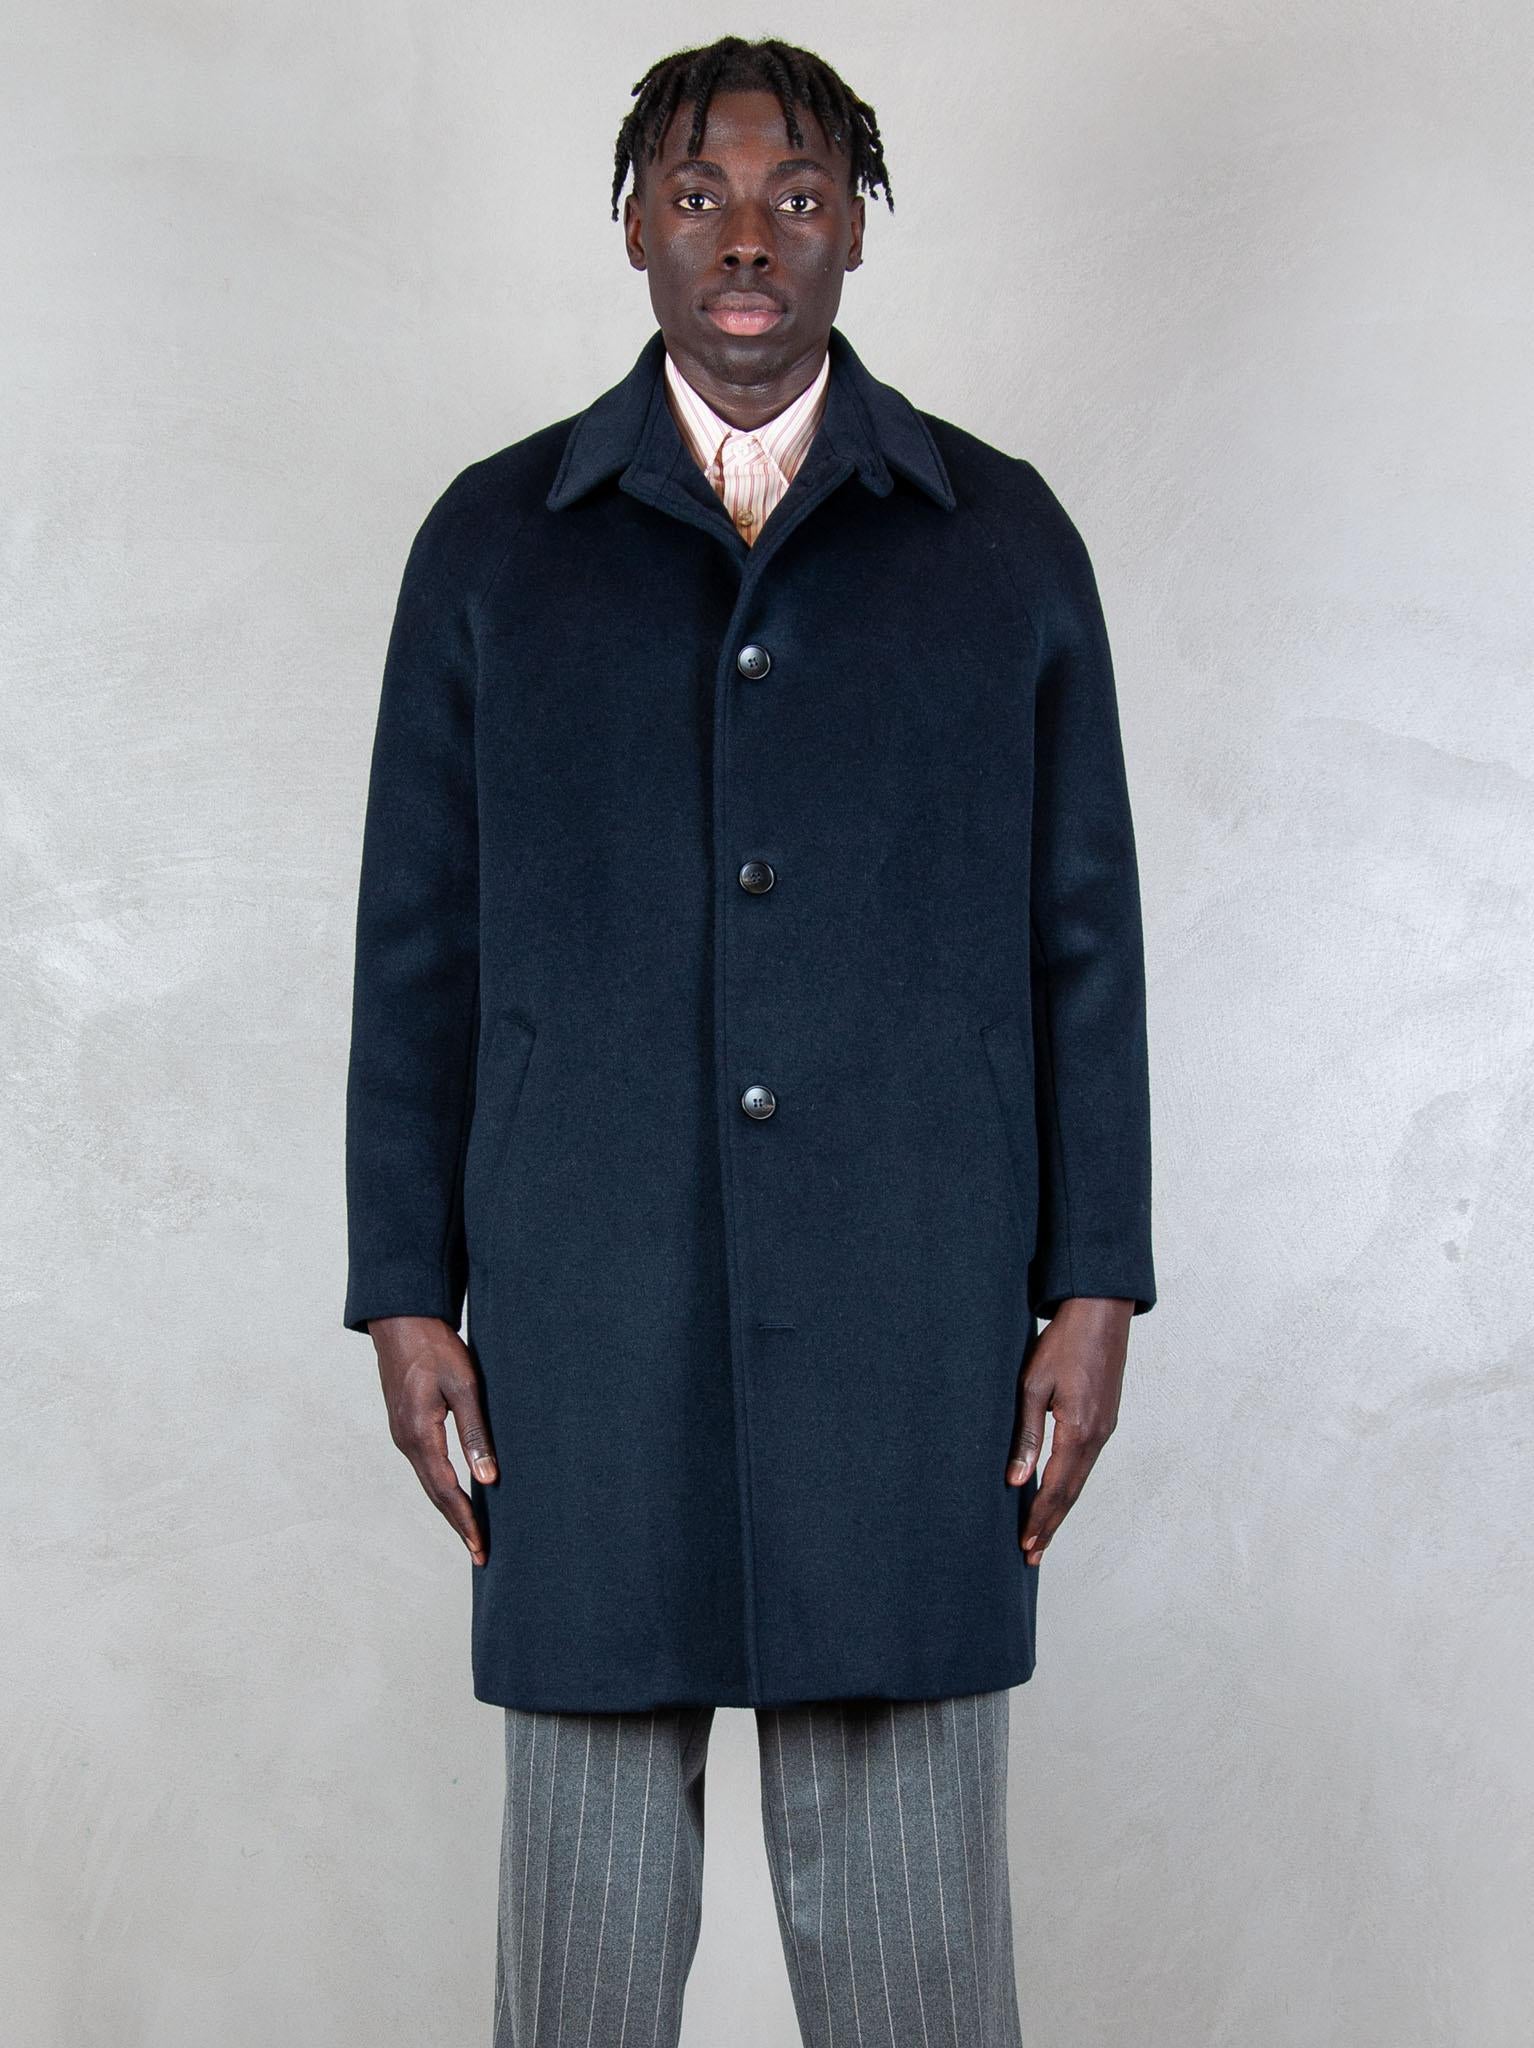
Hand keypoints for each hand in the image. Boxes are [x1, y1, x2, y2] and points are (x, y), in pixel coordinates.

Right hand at [370, 1315, 497, 1565]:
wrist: (401, 1319)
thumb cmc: (435, 1347)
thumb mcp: (463, 1385)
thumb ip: (475, 1431)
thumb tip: (488, 1478)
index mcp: (420, 1434)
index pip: (445, 1490)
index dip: (465, 1521)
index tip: (481, 1548)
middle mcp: (406, 1440)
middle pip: (434, 1493)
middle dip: (458, 1524)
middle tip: (480, 1554)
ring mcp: (402, 1434)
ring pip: (429, 1481)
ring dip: (449, 1508)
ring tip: (472, 1531)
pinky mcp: (406, 1425)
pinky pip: (425, 1465)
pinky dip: (442, 1486)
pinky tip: (457, 1492)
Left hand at [1005, 1297, 1132, 1564]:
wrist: (1100, 1312)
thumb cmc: (1061, 1343)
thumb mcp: (1033, 1385)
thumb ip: (1026, 1436)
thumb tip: (1015, 1480)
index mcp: (1079, 1430)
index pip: (1056, 1488)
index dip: (1040, 1519)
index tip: (1026, 1545)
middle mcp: (1097, 1436)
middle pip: (1071, 1492)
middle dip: (1050, 1525)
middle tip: (1032, 1554)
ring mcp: (1105, 1429)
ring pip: (1080, 1479)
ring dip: (1060, 1508)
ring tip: (1041, 1533)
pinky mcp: (1105, 1420)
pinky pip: (1085, 1462)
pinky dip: (1069, 1484)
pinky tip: (1056, 1492)